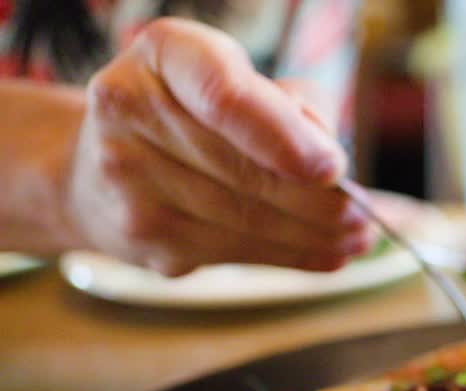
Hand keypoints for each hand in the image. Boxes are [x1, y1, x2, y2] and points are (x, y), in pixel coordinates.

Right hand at [59, 18, 370, 275]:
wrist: (98, 174)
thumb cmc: (191, 116)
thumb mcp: (239, 81)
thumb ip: (290, 107)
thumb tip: (333, 170)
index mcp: (164, 54)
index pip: (225, 94)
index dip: (284, 135)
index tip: (332, 167)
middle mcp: (131, 111)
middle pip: (247, 170)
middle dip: (321, 200)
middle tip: (365, 213)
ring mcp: (130, 181)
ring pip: (248, 220)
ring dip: (317, 235)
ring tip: (358, 236)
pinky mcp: (147, 240)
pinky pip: (238, 253)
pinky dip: (294, 257)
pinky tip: (330, 254)